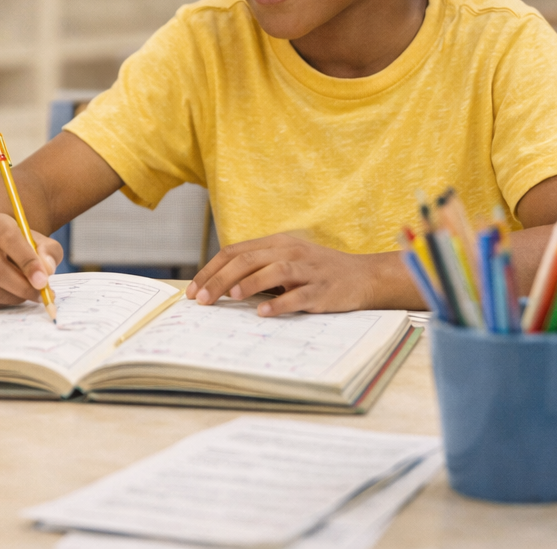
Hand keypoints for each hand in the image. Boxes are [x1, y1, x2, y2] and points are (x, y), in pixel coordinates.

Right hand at [0, 212, 64, 309]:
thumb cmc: (18, 244)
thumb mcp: (38, 240)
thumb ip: (48, 251)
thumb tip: (46, 270)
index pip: (9, 239)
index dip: (27, 261)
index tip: (44, 281)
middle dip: (23, 287)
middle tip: (42, 295)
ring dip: (14, 298)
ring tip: (30, 295)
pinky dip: (3, 303)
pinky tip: (14, 296)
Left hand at [185, 233, 381, 316]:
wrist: (363, 277)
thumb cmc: (316, 272)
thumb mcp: (285, 262)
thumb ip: (257, 268)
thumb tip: (218, 285)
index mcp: (276, 243)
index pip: (234, 252)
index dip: (211, 270)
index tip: (193, 290)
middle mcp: (290, 252)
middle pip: (248, 260)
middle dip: (220, 279)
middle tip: (202, 299)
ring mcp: (308, 270)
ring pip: (274, 271)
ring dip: (249, 283)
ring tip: (230, 296)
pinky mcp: (323, 290)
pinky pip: (299, 295)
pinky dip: (280, 303)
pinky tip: (263, 312)